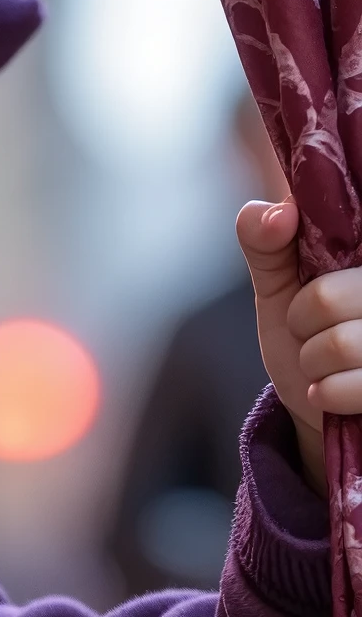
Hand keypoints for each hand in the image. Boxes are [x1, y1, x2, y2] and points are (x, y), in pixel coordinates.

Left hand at [238, 196, 361, 497]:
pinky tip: (328, 389)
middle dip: (301, 323)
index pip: (342, 232)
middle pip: (325, 299)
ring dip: (312, 361)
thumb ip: (267, 244)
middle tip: (313, 329)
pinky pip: (349, 387)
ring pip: (337, 345)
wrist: (319, 402)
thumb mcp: (279, 286)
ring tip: (323, 360)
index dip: (311, 273)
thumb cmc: (305, 335)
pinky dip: (324, 393)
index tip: (308, 281)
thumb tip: (274, 214)